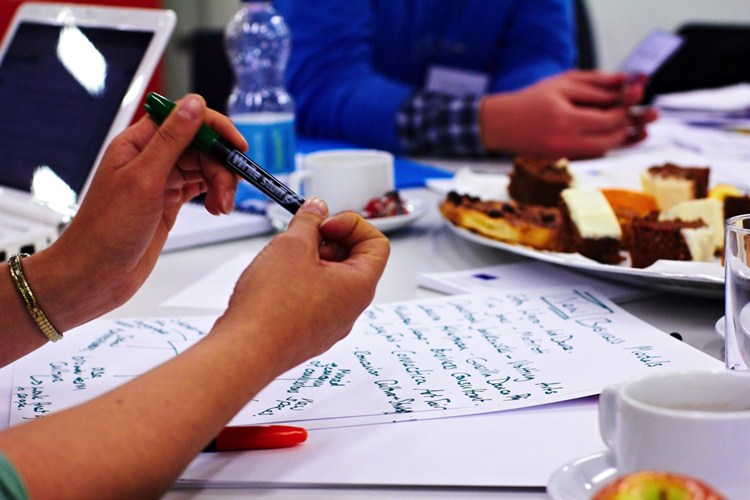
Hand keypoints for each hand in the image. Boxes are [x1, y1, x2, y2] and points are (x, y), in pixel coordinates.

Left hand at [30, 94, 244, 329]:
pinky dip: (215, 195)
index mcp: (137, 143)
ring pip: (205, 167)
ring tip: (223, 207)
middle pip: (201, 145)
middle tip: (227, 193)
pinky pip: (201, 187)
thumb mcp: (144, 180)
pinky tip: (218, 208)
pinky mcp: (169, 202)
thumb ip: (172, 140)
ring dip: (221, 184)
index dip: (215, 128)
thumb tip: (194, 104)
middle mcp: (150, 158)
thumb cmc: (106, 231)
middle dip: (221, 166)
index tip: (237, 146)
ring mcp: (161, 180)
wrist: (95, 275)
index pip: (184, 118)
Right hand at [213, 199, 389, 374]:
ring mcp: (330, 323)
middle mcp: (350, 309)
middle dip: (328, 241)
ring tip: (283, 259)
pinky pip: (313, 300)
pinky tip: (274, 281)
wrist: (245, 351)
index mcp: (359, 286)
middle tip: (300, 237)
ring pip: (330, 280)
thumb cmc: (272, 308)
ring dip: (310, 261)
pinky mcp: (309, 332)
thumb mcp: (292, 245)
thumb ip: (309, 221)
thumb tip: (317, 210)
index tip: (325, 224)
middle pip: (353, 260)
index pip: (377, 244)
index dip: (352, 225)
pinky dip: (298, 283)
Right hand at [479, 70, 657, 158]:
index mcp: (566, 120)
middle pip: (612, 139)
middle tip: (641, 113)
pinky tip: (617, 136)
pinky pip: (593, 155)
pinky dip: (607, 144)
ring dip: (622, 138)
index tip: (635, 95)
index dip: (627, 108)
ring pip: (605, 150)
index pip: (610, 119)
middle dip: (628, 125)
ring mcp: (565, 156)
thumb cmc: (531, 99)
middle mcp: (566, 143)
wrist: (501, 125)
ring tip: (639, 127)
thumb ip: (596, 83)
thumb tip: (628, 82)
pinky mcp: (564, 162)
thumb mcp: (563, 83)